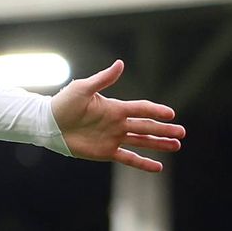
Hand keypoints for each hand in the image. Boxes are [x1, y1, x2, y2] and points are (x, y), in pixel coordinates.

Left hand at [50, 60, 184, 172]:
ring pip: (142, 141)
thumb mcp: (83, 89)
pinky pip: (128, 158)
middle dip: (164, 129)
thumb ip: (103, 79)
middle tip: (182, 132)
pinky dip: (143, 163)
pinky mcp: (106, 151)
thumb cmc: (63, 104)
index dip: (156, 111)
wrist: (48, 124)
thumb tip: (120, 63)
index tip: (171, 114)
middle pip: (146, 126)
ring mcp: (113, 138)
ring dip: (159, 144)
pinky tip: (158, 167)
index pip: (141, 108)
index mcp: (114, 107)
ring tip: (177, 146)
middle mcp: (117, 123)